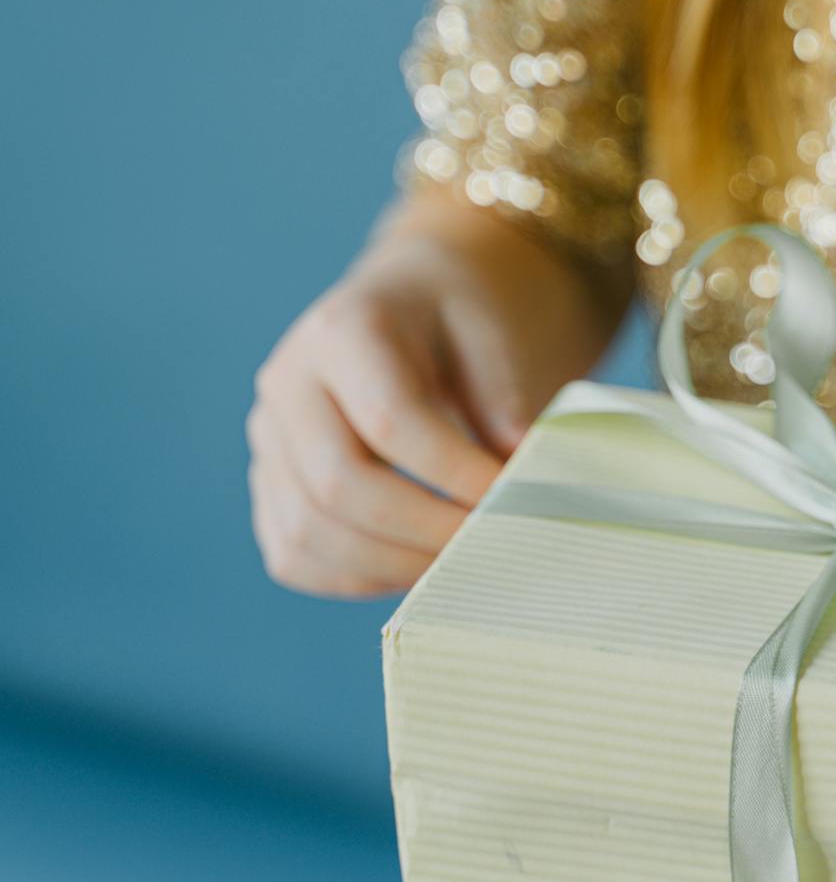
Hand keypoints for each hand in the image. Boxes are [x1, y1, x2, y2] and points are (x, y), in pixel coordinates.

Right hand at [248, 198, 624, 597]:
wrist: (420, 303)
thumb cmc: (465, 319)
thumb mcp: (497, 336)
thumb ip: (505, 405)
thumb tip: (520, 486)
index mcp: (343, 330)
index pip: (390, 421)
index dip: (456, 474)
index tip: (517, 500)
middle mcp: (287, 382)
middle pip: (339, 486)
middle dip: (427, 531)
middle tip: (495, 545)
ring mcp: (268, 437)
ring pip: (308, 532)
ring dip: (394, 565)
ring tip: (464, 563)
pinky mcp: (270, 483)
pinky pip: (295, 554)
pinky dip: (358, 578)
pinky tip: (418, 569)